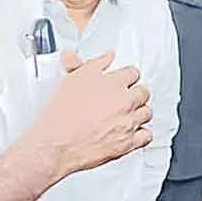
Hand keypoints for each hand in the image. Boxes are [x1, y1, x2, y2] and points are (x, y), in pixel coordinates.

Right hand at [32, 52, 153, 177]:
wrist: (55, 144)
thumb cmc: (61, 115)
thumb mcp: (73, 80)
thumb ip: (94, 65)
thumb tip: (107, 56)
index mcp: (113, 83)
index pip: (133, 73)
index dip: (127, 77)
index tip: (123, 82)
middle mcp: (124, 101)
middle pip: (143, 92)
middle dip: (135, 94)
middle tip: (123, 99)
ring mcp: (128, 122)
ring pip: (146, 113)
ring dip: (138, 113)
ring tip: (126, 116)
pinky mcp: (128, 142)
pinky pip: (146, 135)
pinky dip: (141, 134)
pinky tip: (132, 132)